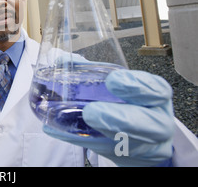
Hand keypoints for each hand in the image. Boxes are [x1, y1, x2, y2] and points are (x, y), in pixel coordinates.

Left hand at [43, 69, 174, 166]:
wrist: (139, 138)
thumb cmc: (127, 104)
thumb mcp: (120, 85)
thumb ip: (95, 72)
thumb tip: (62, 60)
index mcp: (156, 97)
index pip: (156, 91)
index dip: (136, 86)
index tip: (113, 80)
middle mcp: (158, 123)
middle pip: (149, 124)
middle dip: (118, 118)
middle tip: (91, 111)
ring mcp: (147, 146)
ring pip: (131, 144)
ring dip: (103, 134)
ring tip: (83, 122)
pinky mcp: (130, 158)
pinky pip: (110, 153)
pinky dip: (85, 142)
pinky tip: (66, 131)